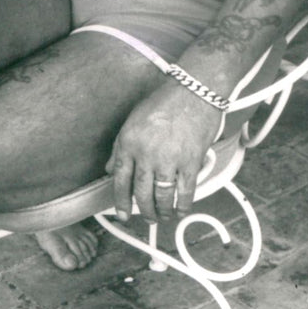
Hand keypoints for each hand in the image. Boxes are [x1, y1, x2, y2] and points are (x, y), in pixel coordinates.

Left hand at [106, 82, 222, 222]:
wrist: (195, 90)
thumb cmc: (165, 102)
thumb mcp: (133, 120)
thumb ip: (121, 147)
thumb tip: (112, 169)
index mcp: (129, 142)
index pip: (120, 180)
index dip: (121, 202)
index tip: (123, 215)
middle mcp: (146, 153)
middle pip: (141, 193)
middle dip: (144, 211)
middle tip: (147, 218)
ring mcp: (170, 159)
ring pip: (162, 197)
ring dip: (162, 212)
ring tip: (163, 216)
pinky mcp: (191, 162)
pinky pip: (185, 192)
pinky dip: (183, 205)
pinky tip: (181, 210)